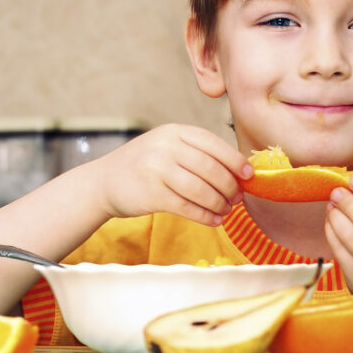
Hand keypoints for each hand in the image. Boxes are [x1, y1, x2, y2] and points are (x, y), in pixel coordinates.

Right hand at [93, 124, 252, 225]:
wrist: (103, 182)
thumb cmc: (143, 166)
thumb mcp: (167, 147)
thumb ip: (196, 153)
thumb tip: (237, 171)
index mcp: (174, 132)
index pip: (213, 144)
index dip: (235, 160)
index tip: (249, 175)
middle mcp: (166, 147)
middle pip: (211, 168)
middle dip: (230, 186)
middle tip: (237, 198)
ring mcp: (157, 169)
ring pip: (201, 189)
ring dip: (219, 203)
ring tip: (226, 210)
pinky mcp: (151, 194)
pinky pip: (187, 207)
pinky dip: (205, 216)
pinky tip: (214, 220)